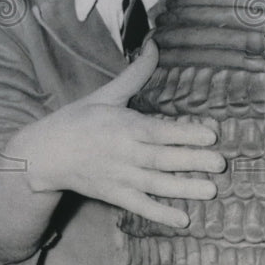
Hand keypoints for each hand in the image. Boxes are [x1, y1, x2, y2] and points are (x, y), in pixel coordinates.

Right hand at [4, 38, 224, 227]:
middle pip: (162, 159)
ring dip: (184, 188)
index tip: (211, 134)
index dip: (185, 133)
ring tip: (211, 190)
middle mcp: (123, 153)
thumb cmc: (77, 120)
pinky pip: (140, 206)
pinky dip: (161, 214)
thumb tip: (154, 44)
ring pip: (156, 184)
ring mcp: (119, 177)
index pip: (159, 131)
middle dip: (192, 161)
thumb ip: (135, 74)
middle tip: (220, 164)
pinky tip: (184, 220)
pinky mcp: (114, 195)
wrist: (44, 155)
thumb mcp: (105, 94)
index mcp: (123, 126)